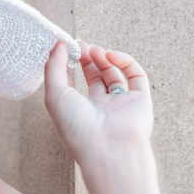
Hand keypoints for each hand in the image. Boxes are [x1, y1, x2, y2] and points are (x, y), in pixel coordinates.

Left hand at [43, 39, 153, 165]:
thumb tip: (56, 45)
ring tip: (93, 49)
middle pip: (95, 78)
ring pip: (114, 75)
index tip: (64, 48)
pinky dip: (125, 61)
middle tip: (80, 44)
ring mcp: (121, 105)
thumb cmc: (77, 127)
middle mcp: (100, 109)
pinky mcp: (140, 100)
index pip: (72, 85)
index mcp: (78, 112)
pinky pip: (136, 76)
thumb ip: (53, 68)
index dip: (67, 65)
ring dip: (103, 59)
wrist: (108, 149)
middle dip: (87, 59)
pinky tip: (110, 55)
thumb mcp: (54, 95)